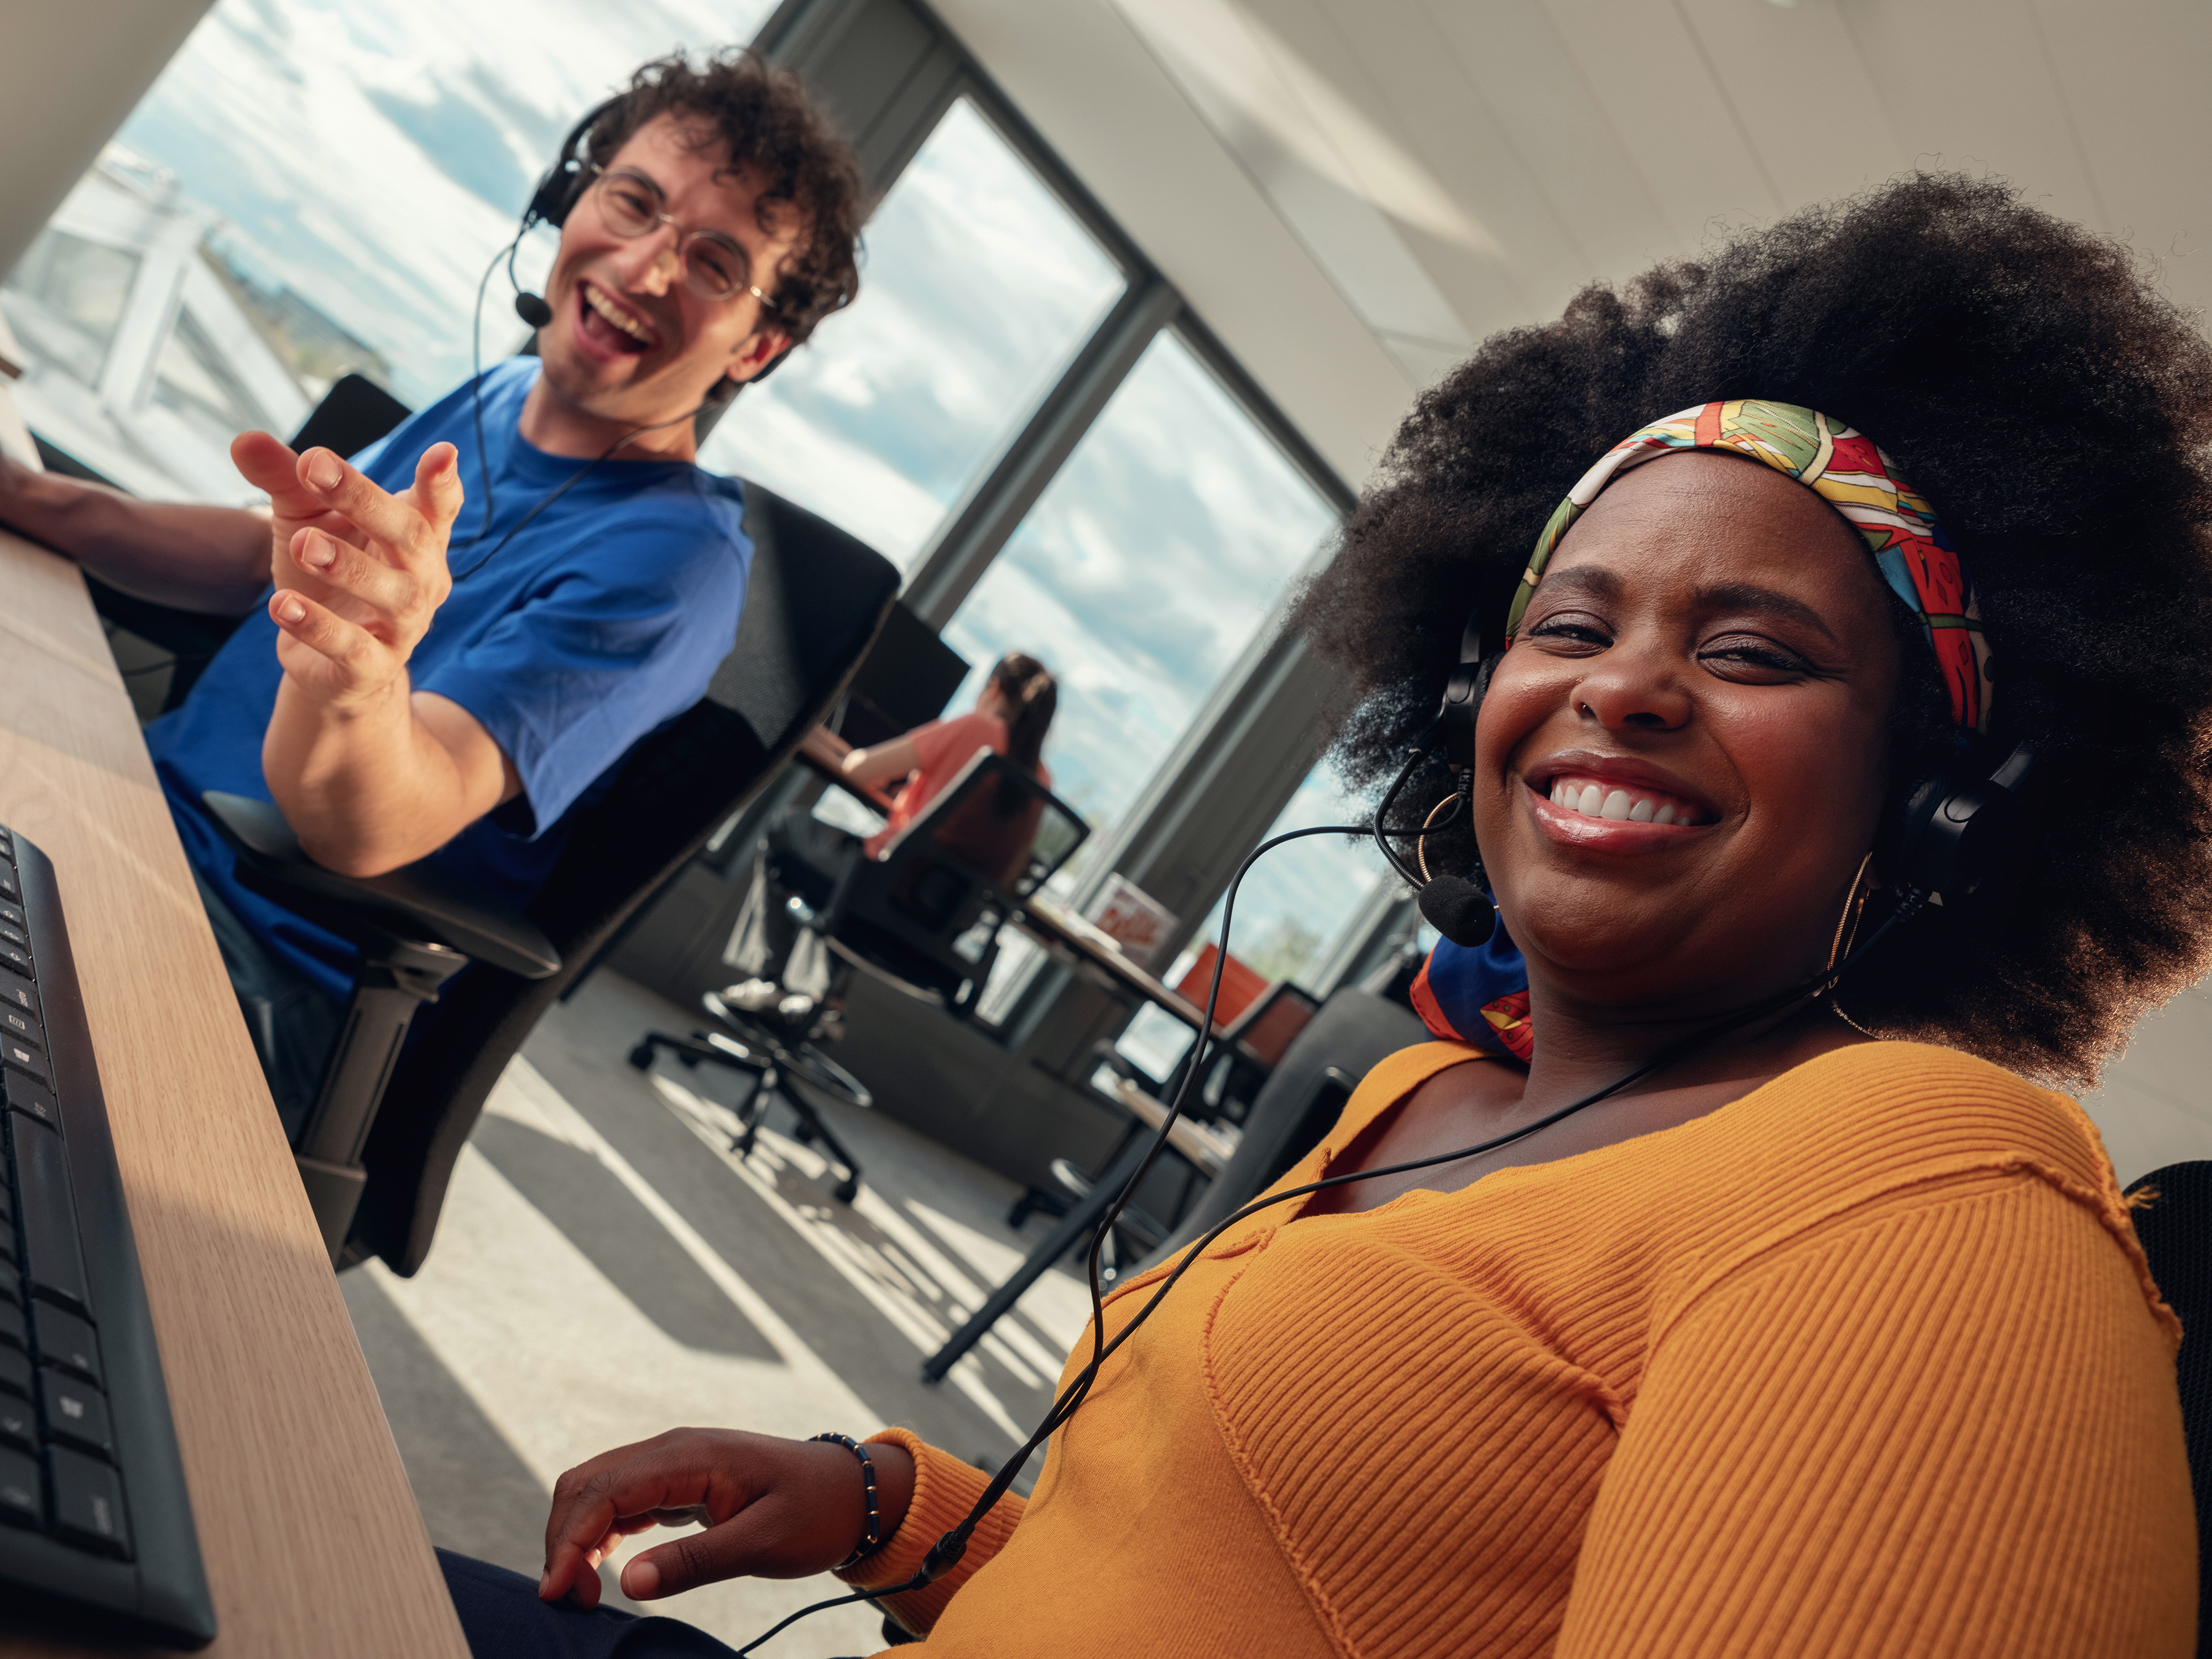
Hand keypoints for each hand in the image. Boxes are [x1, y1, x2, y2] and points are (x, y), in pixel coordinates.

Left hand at [228, 432, 464, 706]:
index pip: (438, 507)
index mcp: (416, 538)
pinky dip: (318, 626)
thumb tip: (245, 439)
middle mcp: (422, 580)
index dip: (442, 483)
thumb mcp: (304, 520)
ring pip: (394, 596)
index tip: (441, 451)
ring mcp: (403, 626)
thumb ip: (286, 480)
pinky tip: (281, 605)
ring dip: (349, 566)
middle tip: (317, 468)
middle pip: (413, 538)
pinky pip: (353, 648)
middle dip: (368, 503)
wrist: (327, 663)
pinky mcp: (371, 667)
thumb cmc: (327, 577)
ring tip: (303, 543)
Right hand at [540, 1429, 915, 1608]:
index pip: (603, 1490)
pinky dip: (601, 1532)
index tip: (557, 1592)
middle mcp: (673, 1450)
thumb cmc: (817, 1513)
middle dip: (564, 1538)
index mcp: (689, 1456)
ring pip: (600, 1490)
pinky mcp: (682, 1481)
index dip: (569, 1540)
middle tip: (569, 1600)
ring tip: (582, 1593)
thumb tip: (625, 1583)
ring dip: (578, 1536)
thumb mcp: (763, 1543)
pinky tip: (603, 1568)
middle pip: (588, 1484)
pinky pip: (624, 1500)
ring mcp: (676, 1463)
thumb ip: (694, 1562)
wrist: (856, 1492)